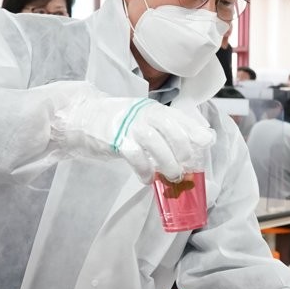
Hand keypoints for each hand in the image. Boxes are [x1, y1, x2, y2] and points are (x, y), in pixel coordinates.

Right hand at [56, 95, 214, 182]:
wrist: (82, 116)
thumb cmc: (119, 122)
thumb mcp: (145, 118)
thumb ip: (167, 128)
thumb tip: (197, 141)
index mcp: (156, 109)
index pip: (183, 119)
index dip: (197, 133)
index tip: (207, 145)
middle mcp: (146, 115)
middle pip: (174, 132)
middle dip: (185, 153)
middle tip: (186, 168)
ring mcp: (130, 126)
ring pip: (157, 145)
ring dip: (168, 164)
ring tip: (171, 177)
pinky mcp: (116, 140)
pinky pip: (136, 157)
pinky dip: (144, 171)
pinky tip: (146, 179)